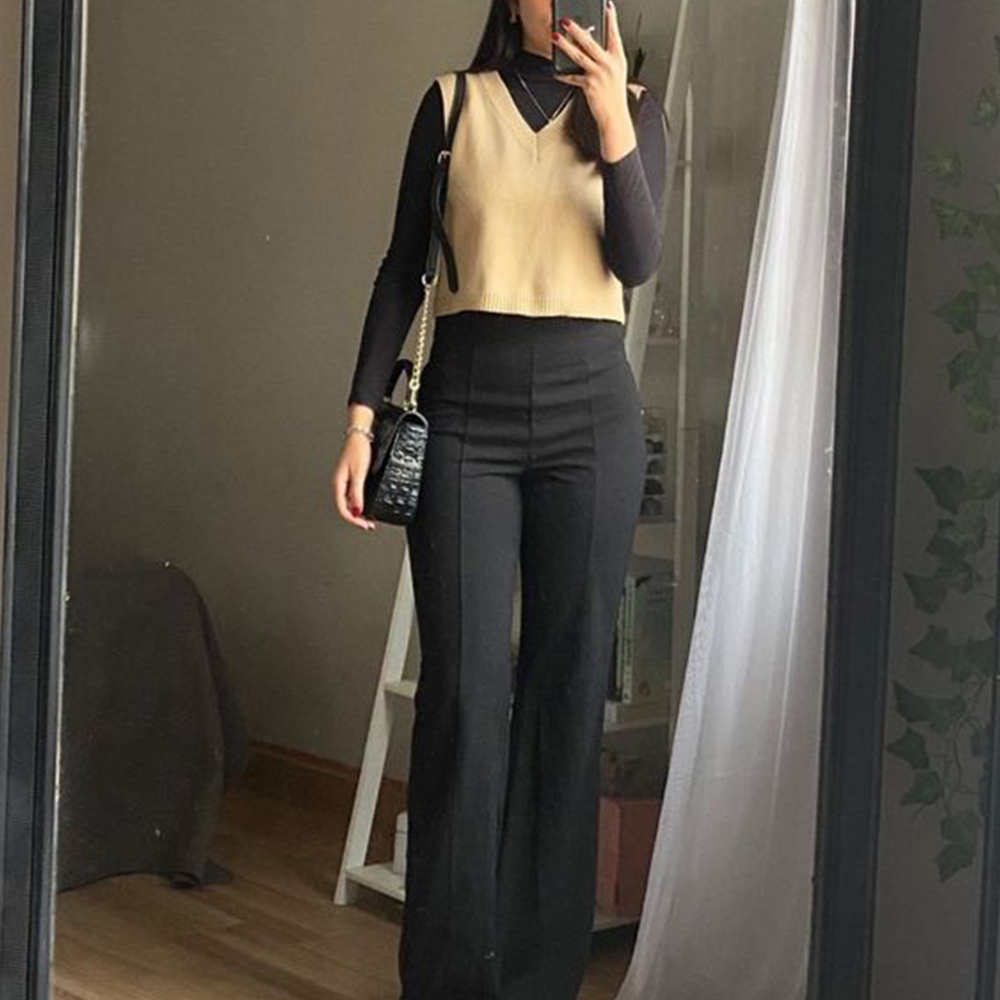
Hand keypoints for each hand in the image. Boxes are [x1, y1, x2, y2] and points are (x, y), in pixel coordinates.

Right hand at [333, 424, 376, 530]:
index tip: (364, 525)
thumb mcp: (359, 474)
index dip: (353, 520)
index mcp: (338, 484)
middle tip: (369, 525)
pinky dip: (360, 503)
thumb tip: (358, 511)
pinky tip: (368, 506)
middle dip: (357, 519)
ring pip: (350, 503)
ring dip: (359, 512)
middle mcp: (340, 485)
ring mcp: (346, 482)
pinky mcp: (352, 479)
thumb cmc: (358, 450)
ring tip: (369, 518)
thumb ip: (357, 494)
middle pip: (346, 508)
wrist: (360, 436)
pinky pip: (354, 495)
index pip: (343, 509)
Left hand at [552, 0, 635, 161]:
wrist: (615, 117)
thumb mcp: (617, 73)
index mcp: (618, 58)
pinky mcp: (589, 85)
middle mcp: (609, 64)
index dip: (610, 19)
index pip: (614, 34)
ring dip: (565, 45)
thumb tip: (592, 45)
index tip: (607, 5)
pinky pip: (573, 78)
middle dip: (577, 29)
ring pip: (578, 56)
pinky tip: (556, 72)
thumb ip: (606, 58)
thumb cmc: (615, 96)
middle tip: (565, 20)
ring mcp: (599, 74)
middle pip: (591, 42)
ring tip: (555, 37)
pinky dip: (564, 75)